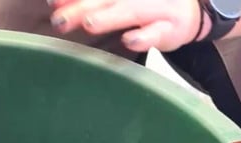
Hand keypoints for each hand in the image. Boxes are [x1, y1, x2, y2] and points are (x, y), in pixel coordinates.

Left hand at [49, 0, 209, 52]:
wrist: (188, 13)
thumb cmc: (144, 6)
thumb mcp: (116, 0)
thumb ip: (90, 2)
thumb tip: (55, 3)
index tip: (52, 2)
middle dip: (82, 7)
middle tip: (58, 19)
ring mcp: (158, 6)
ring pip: (131, 11)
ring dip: (109, 17)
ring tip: (89, 23)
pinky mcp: (172, 28)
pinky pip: (157, 33)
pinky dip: (143, 37)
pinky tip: (129, 41)